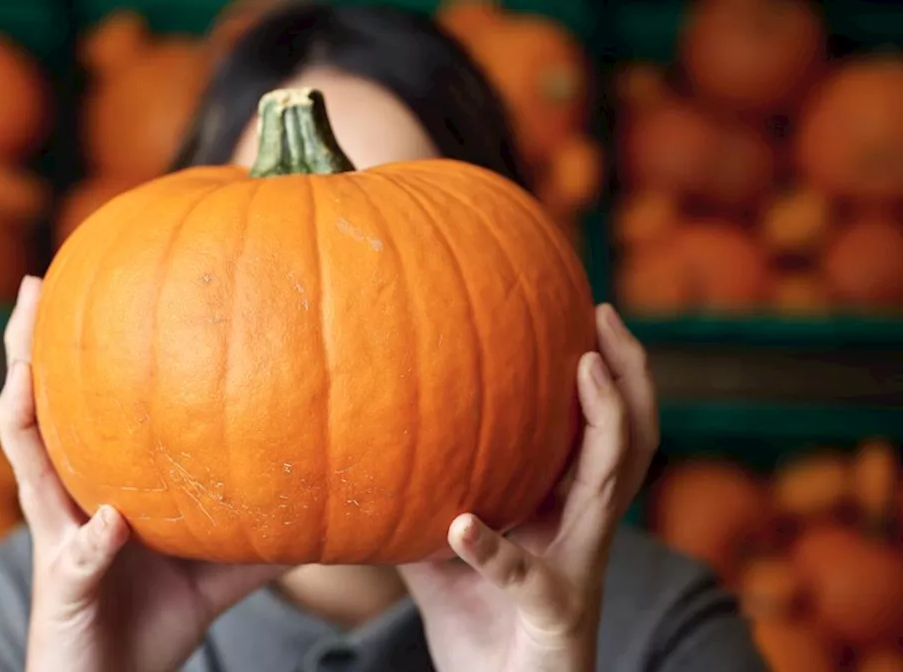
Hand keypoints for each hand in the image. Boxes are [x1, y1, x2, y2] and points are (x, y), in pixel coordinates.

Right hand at [0, 276, 284, 671]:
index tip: (85, 281)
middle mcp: (66, 503)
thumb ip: (258, 530)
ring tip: (25, 369)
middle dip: (24, 349)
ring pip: (30, 468)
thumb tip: (331, 500)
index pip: (74, 405)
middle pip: (31, 413)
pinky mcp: (65, 592)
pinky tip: (110, 522)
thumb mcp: (217, 567)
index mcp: (92, 485)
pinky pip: (77, 560)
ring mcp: (59, 543)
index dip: (71, 348)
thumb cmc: (155, 618)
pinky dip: (92, 542)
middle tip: (35, 284)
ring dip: (24, 413)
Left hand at [399, 304, 658, 671]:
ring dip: (604, 423)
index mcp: (566, 511)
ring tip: (584, 369)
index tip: (584, 311)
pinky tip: (460, 526)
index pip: (599, 431)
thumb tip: (363, 448)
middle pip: (632, 439)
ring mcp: (579, 570)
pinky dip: (494, 550)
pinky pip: (526, 576)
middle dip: (629, 373)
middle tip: (602, 315)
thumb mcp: (443, 552)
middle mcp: (585, 531)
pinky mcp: (556, 615)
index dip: (605, 373)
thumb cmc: (481, 627)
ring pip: (610, 485)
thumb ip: (422, 500)